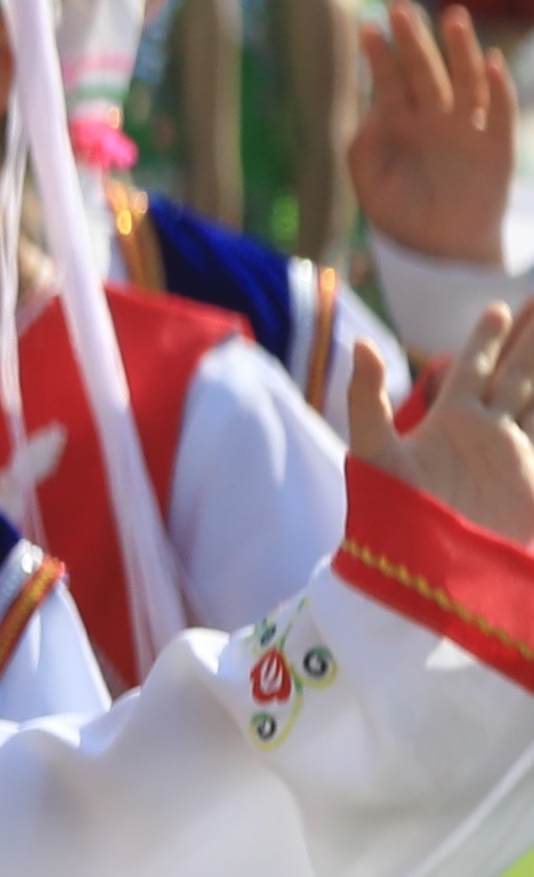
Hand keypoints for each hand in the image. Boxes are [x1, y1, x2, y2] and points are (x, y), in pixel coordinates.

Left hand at [343, 0, 519, 274]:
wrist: (442, 250)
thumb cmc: (401, 214)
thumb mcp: (369, 183)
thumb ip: (364, 146)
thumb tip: (375, 110)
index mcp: (399, 124)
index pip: (388, 81)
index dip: (380, 55)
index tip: (368, 27)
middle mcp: (433, 119)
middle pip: (424, 71)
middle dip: (414, 39)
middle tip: (402, 6)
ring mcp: (466, 128)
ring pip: (464, 81)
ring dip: (460, 50)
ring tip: (452, 17)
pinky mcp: (496, 145)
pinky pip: (498, 112)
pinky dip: (496, 87)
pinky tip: (490, 62)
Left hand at [348, 298, 533, 540]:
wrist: (427, 570)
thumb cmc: (392, 514)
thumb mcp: (373, 453)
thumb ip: (366, 398)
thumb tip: (360, 342)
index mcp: (450, 421)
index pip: (473, 367)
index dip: (487, 338)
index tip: (500, 306)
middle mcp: (486, 434)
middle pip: (516, 373)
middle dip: (531, 340)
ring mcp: (514, 456)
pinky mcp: (531, 480)